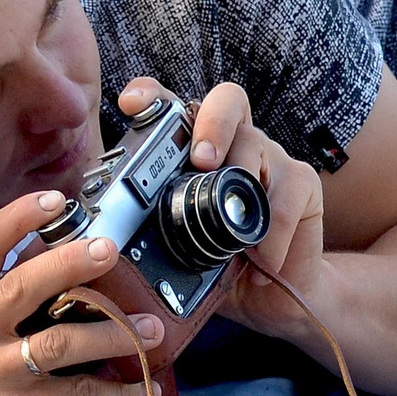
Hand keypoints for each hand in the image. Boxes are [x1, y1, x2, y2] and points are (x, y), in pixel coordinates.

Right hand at [0, 191, 169, 395]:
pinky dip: (118, 390)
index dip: (17, 219)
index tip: (57, 200)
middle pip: (22, 286)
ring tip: (151, 329)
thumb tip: (64, 266)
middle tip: (110, 250)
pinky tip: (144, 389)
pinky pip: (78, 393)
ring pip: (59, 342)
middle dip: (71, 263)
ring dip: (114, 332)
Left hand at [116, 78, 329, 346]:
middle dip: (213, 123)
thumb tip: (95, 238)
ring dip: (242, 189)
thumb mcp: (173, 251)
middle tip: (203, 161)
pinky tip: (260, 260)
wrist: (270, 299)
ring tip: (234, 237)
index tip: (131, 104)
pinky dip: (271, 234)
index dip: (152, 96)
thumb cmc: (215, 266)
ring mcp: (269, 157)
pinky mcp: (301, 182)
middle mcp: (231, 142)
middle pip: (227, 100)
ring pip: (256, 145)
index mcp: (192, 150)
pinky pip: (285, 195)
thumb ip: (145, 232)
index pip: (171, 106)